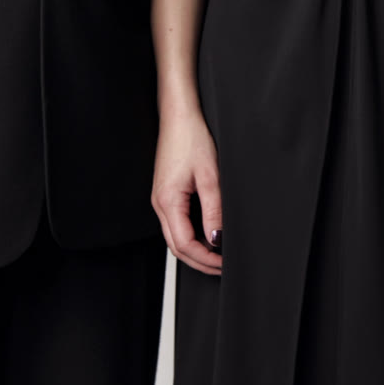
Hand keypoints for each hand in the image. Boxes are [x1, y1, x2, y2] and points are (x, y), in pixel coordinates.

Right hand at [152, 110, 224, 275]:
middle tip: (223, 267)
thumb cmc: (192, 139)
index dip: (205, 259)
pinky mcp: (165, 194)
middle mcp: (159, 204)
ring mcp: (160, 199)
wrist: (179, 117)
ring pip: (174, 238)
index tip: (224, 263)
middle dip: (200, 261)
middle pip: (176, 247)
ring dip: (195, 251)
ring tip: (217, 255)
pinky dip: (190, 237)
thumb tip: (217, 238)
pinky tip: (206, 236)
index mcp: (168, 201)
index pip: (184, 244)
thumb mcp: (210, 175)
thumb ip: (214, 210)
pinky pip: (175, 224)